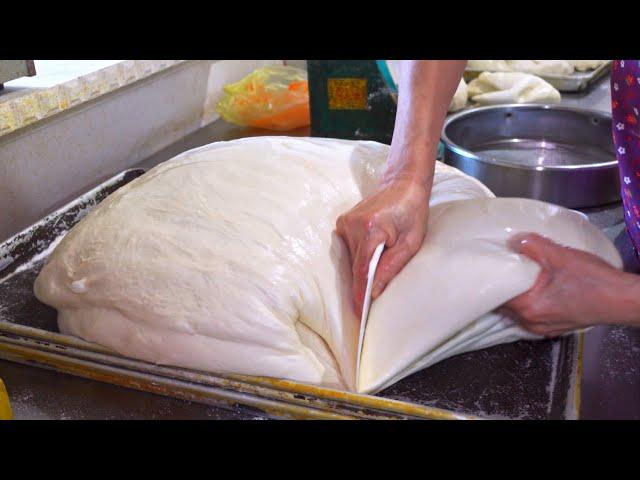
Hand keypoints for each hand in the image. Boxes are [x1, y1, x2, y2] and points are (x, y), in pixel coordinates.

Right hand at [336, 178, 428, 317]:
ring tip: (380, 265)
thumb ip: (391, 267)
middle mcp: (352, 225)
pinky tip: (373, 252)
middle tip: (371, 302)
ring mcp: (345, 223)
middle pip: (354, 266)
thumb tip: (373, 291)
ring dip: (362, 269)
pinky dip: (359, 257)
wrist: (403, 184)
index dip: (360, 294)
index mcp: (371, 229)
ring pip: (351, 260)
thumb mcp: (411, 243)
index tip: (359, 314)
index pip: (362, 270)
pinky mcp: (343, 223)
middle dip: (363, 283)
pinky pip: (349, 250)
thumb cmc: (412, 212)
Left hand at [501, 233, 639, 336]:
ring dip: (513, 296)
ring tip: (511, 277)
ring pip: (516, 311)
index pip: (494, 296)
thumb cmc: (593, 279)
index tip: (484, 267)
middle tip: (495, 269)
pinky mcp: (554, 327)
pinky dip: (526, 302)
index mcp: (528, 307)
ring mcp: (543, 328)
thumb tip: (513, 241)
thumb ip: (532, 246)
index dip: (488, 281)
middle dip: (498, 288)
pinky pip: (530, 314)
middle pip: (503, 306)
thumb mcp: (560, 255)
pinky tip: (530, 288)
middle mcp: (531, 323)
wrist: (623, 299)